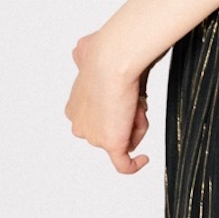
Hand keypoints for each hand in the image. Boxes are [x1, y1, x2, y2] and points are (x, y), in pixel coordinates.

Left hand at [65, 32, 150, 173]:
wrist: (111, 59)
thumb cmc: (103, 53)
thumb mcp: (84, 53)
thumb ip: (83, 59)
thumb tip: (81, 53)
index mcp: (75, 108)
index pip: (99, 119)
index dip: (118, 109)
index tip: (129, 95)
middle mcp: (81, 125)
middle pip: (112, 130)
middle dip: (128, 117)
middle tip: (134, 97)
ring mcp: (95, 137)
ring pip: (125, 139)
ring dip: (137, 123)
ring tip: (137, 102)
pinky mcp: (111, 144)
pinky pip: (124, 164)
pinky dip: (134, 164)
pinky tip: (143, 159)